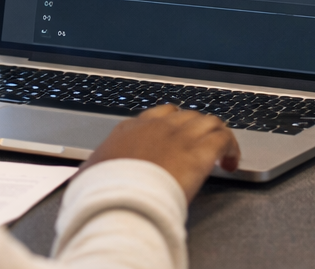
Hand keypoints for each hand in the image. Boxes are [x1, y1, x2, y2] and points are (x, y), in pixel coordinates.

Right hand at [85, 105, 240, 199]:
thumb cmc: (102, 192)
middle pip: (185, 115)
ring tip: (220, 151)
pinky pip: (224, 138)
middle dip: (194, 129)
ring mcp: (181, 136)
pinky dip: (231, 147)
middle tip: (198, 146)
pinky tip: (231, 162)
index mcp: (130, 129)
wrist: (121, 199)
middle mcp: (158, 126)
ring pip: (208, 121)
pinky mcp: (200, 152)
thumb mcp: (89, 176)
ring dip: (215, 134)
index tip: (173, 139)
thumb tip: (83, 178)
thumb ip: (93, 171)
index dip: (169, 126)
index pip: (157, 115)